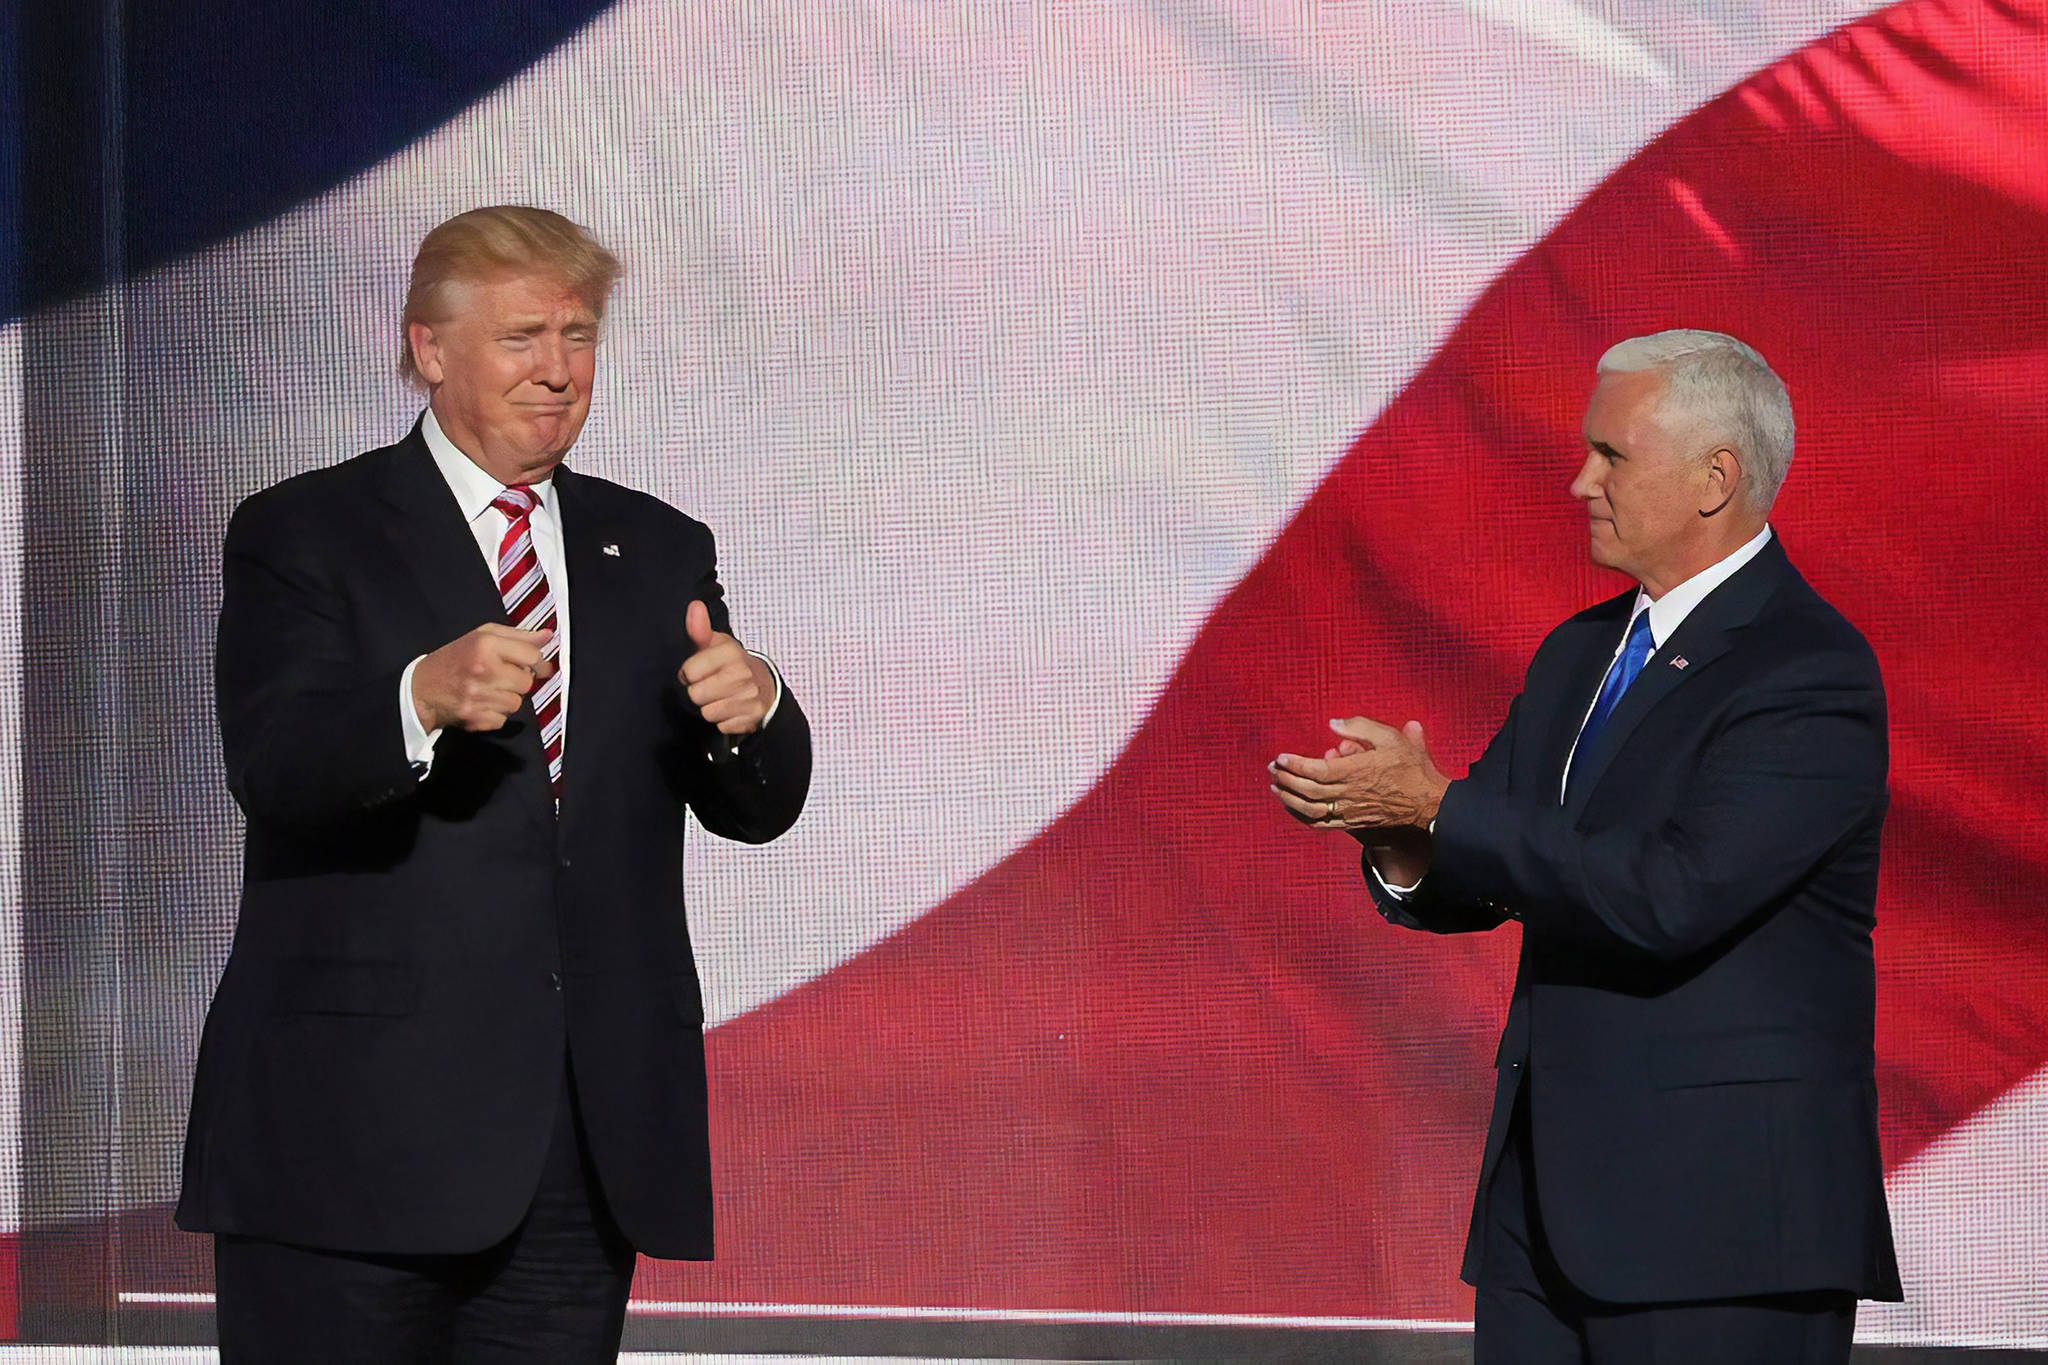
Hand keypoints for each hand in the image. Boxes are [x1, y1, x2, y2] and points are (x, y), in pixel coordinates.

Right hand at [411, 624, 553, 731]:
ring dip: (507, 698)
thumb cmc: (456, 658)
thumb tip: (548, 636)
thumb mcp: (483, 637)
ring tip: (489, 690)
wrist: (421, 689)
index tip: (540, 666)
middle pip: (526, 682)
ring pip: (516, 703)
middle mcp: (482, 669)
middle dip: (519, 681)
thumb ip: (518, 636)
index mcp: (485, 644)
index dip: (539, 662)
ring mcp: (477, 695)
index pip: (531, 655)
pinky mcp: (474, 717)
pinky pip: (503, 720)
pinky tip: (482, 703)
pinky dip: (496, 714)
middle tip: (502, 677)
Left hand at [679, 600, 772, 735]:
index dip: (689, 674)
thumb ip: (700, 629)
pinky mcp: (753, 716)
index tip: (699, 671)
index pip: (689, 672)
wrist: (764, 684)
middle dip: (699, 693)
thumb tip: (694, 605)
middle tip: (710, 686)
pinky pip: (722, 726)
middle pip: (696, 695)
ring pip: (708, 713)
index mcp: (731, 652)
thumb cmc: (731, 663)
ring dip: (710, 708)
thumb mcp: (715, 644)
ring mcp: (750, 696)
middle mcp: (742, 674)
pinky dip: (724, 720)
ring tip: (720, 697)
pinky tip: (731, 709)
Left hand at [1269, 716, 1449, 832]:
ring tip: (1276, 787)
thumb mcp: (1391, 737)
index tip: (1280, 757)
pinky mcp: (1351, 823)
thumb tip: (1333, 724)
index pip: (1316, 770)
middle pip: (1307, 790)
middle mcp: (1348, 794)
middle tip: (1272, 769)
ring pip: (1310, 810)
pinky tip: (1292, 807)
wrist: (1427, 802)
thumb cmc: (1410, 767)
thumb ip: (1360, 727)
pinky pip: (1320, 825)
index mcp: (1355, 772)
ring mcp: (1348, 812)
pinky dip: (1301, 817)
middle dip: (1285, 779)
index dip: (1294, 765)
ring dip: (1289, 799)